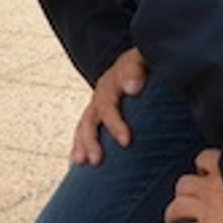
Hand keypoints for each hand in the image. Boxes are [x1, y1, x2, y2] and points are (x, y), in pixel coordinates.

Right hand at [70, 47, 147, 165]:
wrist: (141, 60)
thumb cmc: (146, 62)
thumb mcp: (143, 59)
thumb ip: (136, 69)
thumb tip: (132, 88)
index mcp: (112, 82)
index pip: (108, 105)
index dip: (115, 124)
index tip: (126, 142)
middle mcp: (100, 94)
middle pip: (90, 118)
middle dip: (91, 141)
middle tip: (97, 160)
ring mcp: (97, 104)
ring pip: (83, 126)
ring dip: (81, 145)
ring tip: (79, 163)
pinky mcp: (98, 113)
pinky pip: (84, 130)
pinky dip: (79, 145)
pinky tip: (76, 162)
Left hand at [153, 148, 222, 222]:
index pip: (203, 158)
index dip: (201, 168)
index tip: (206, 175)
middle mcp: (215, 186)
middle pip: (184, 183)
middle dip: (183, 192)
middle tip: (188, 201)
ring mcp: (211, 209)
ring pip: (176, 205)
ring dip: (172, 212)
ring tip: (172, 219)